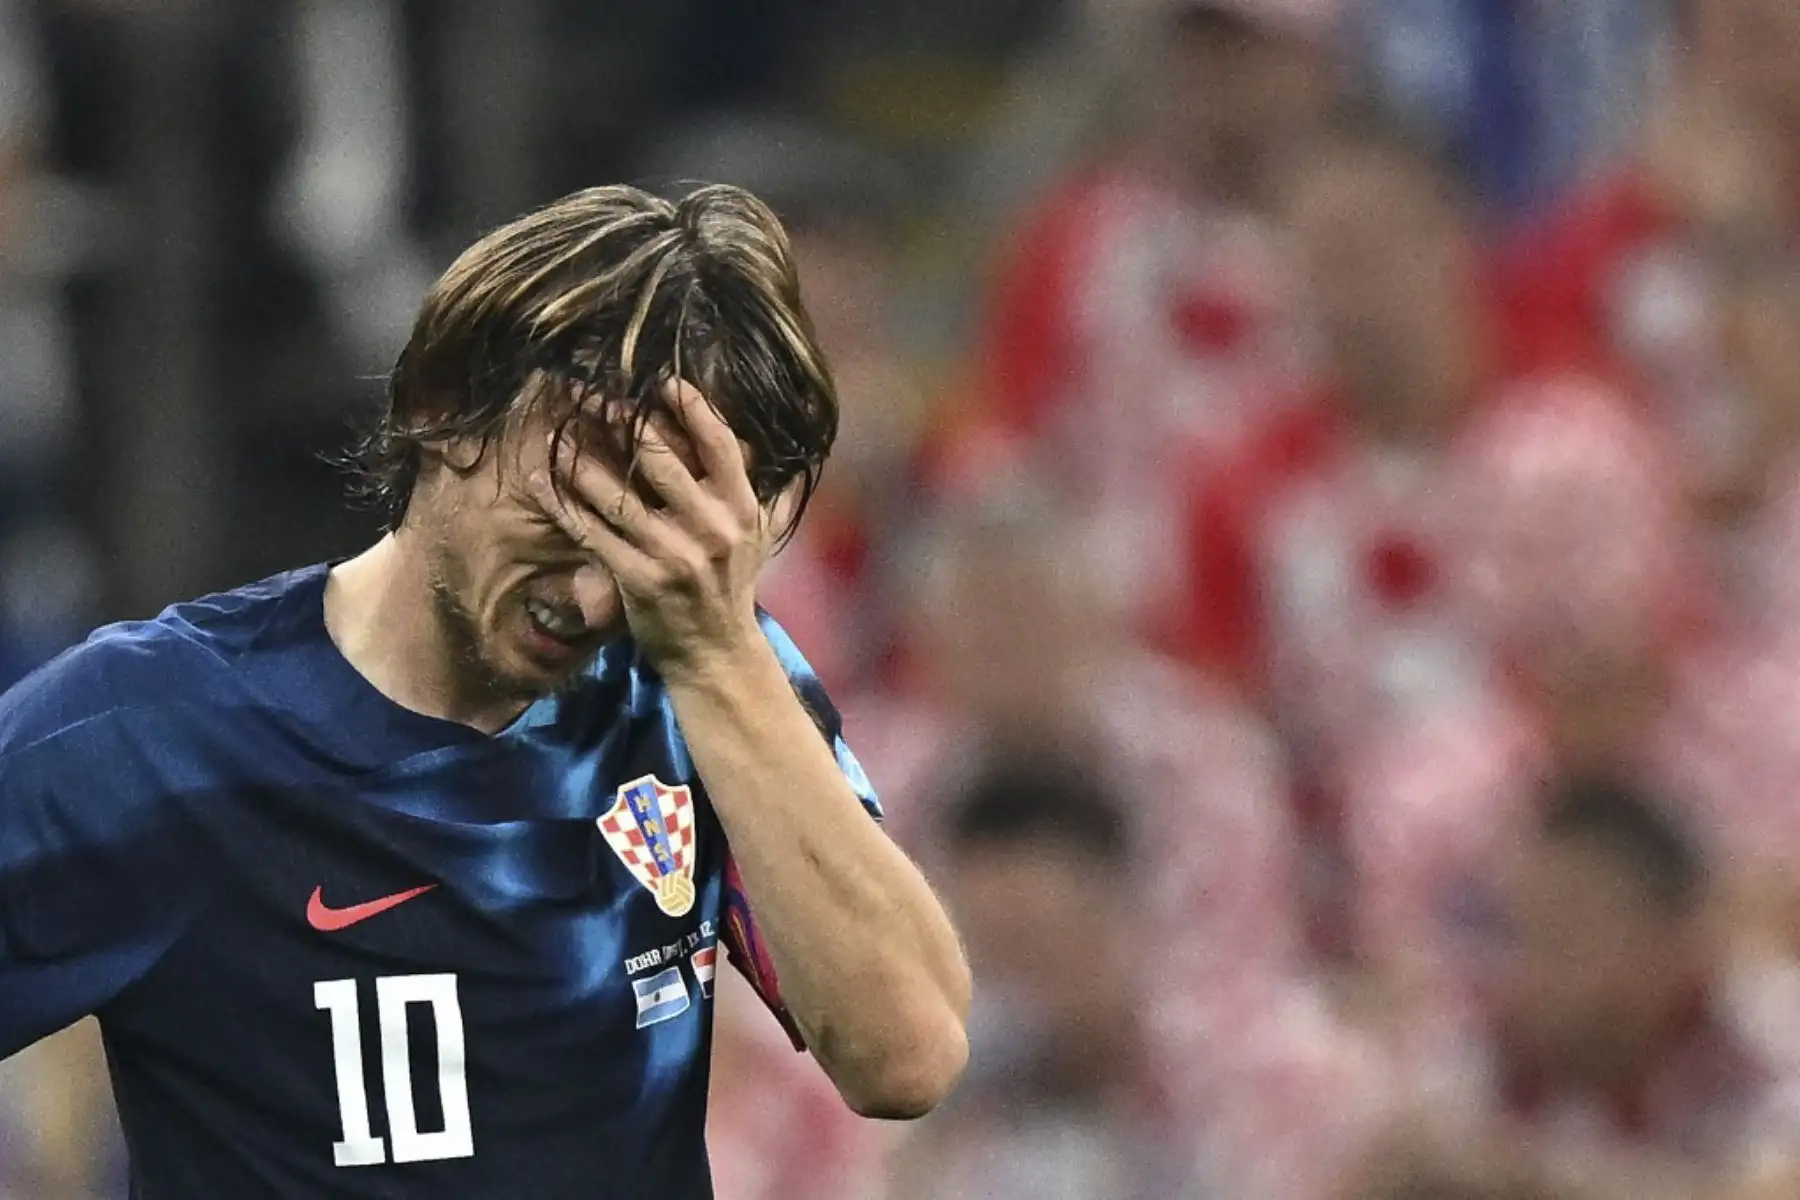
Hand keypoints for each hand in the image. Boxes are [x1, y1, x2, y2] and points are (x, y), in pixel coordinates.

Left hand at [530, 379, 774, 675]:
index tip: (661, 382)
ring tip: (555, 428)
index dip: (691, 407)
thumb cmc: (731, 588)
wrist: (716, 654)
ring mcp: (674, 554)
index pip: (719, 443)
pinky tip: (541, 479)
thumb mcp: (761, 539)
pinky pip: (593, 532)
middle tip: (589, 393)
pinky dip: (564, 503)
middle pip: (659, 457)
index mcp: (742, 508)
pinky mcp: (640, 579)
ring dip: (580, 457)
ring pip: (617, 492)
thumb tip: (789, 458)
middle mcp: (712, 527)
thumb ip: (771, 496)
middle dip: (620, 420)